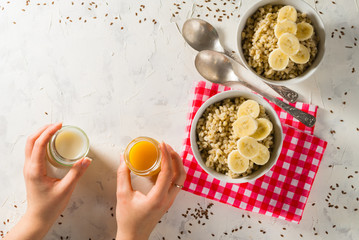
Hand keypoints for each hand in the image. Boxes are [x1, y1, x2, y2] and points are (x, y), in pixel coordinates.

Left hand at [5, 123, 91, 239]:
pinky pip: (33, 151)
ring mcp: (29, 168)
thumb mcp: (66, 189)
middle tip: (57, 125)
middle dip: (43, 129)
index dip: (48, 132)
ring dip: (41, 134)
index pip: (38, 144)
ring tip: (54, 130)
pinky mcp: (32, 170)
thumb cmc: (50, 206)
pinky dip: (40, 142)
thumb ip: (76, 173)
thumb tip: (86, 159)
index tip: (59, 125)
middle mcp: (29, 167)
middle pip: (31, 140)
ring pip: (30, 145)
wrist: (38, 217)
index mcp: (35, 170)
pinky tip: (51, 143)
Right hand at [115, 143, 185, 239]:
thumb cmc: (128, 220)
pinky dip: (172, 171)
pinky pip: (174, 182)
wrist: (133, 236)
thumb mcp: (122, 195)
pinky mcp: (167, 200)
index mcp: (158, 198)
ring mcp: (170, 200)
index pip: (168, 172)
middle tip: (166, 146)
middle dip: (175, 157)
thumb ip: (123, 175)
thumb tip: (124, 158)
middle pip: (180, 174)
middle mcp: (168, 199)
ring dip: (176, 163)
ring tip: (166, 152)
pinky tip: (162, 165)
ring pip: (180, 178)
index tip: (161, 144)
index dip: (166, 156)